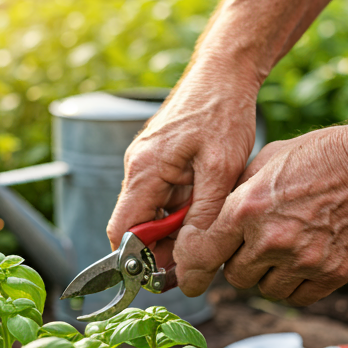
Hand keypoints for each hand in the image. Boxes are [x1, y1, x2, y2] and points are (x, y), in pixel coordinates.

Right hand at [106, 63, 259, 266]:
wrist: (224, 72)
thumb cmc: (223, 112)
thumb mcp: (221, 170)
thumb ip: (202, 217)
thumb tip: (189, 260)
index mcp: (145, 171)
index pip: (122, 231)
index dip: (138, 260)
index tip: (166, 275)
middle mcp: (138, 169)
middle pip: (135, 226)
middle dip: (161, 248)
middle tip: (196, 260)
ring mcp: (147, 165)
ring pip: (149, 214)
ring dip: (173, 230)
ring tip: (206, 233)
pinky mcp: (159, 162)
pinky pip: (161, 198)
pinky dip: (178, 212)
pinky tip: (203, 211)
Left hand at [174, 120, 347, 305]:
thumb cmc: (318, 156)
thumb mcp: (262, 163)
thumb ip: (233, 197)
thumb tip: (210, 224)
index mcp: (245, 208)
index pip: (201, 254)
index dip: (190, 267)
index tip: (191, 274)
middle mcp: (271, 239)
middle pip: (233, 277)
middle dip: (238, 263)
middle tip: (254, 243)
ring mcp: (303, 260)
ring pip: (264, 290)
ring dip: (266, 276)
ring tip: (282, 249)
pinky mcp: (332, 274)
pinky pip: (296, 298)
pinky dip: (292, 286)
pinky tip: (299, 263)